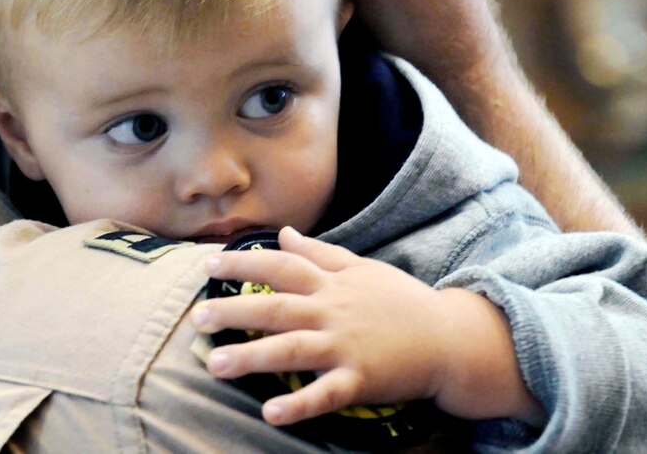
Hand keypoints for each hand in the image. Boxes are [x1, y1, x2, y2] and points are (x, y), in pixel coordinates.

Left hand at [191, 227, 542, 426]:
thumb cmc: (402, 302)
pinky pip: (325, 393)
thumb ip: (320, 252)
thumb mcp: (361, 268)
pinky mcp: (360, 380)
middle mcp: (333, 311)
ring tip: (215, 365)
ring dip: (252, 357)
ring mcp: (345, 346)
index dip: (243, 263)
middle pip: (276, 307)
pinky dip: (299, 402)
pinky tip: (271, 412)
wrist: (448, 338)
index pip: (280, 265)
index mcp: (332, 283)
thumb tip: (284, 233)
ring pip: (291, 349)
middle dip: (233, 312)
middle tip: (197, 319)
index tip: (207, 264)